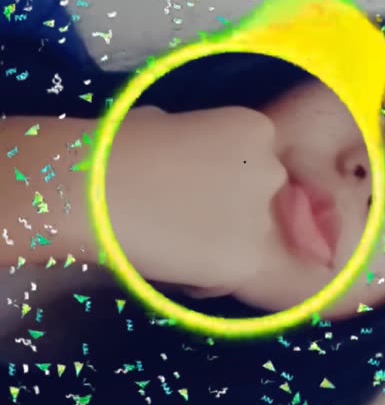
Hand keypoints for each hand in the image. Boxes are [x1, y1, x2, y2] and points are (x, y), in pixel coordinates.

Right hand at [106, 105, 286, 295]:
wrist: (94, 188)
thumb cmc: (118, 147)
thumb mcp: (171, 124)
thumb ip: (198, 146)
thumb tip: (188, 159)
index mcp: (256, 129)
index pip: (258, 163)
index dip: (225, 179)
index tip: (192, 188)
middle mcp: (270, 171)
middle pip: (261, 200)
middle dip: (232, 211)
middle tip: (185, 219)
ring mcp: (261, 217)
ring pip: (250, 242)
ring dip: (221, 247)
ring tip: (173, 246)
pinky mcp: (246, 259)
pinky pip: (230, 277)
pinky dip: (205, 280)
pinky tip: (172, 267)